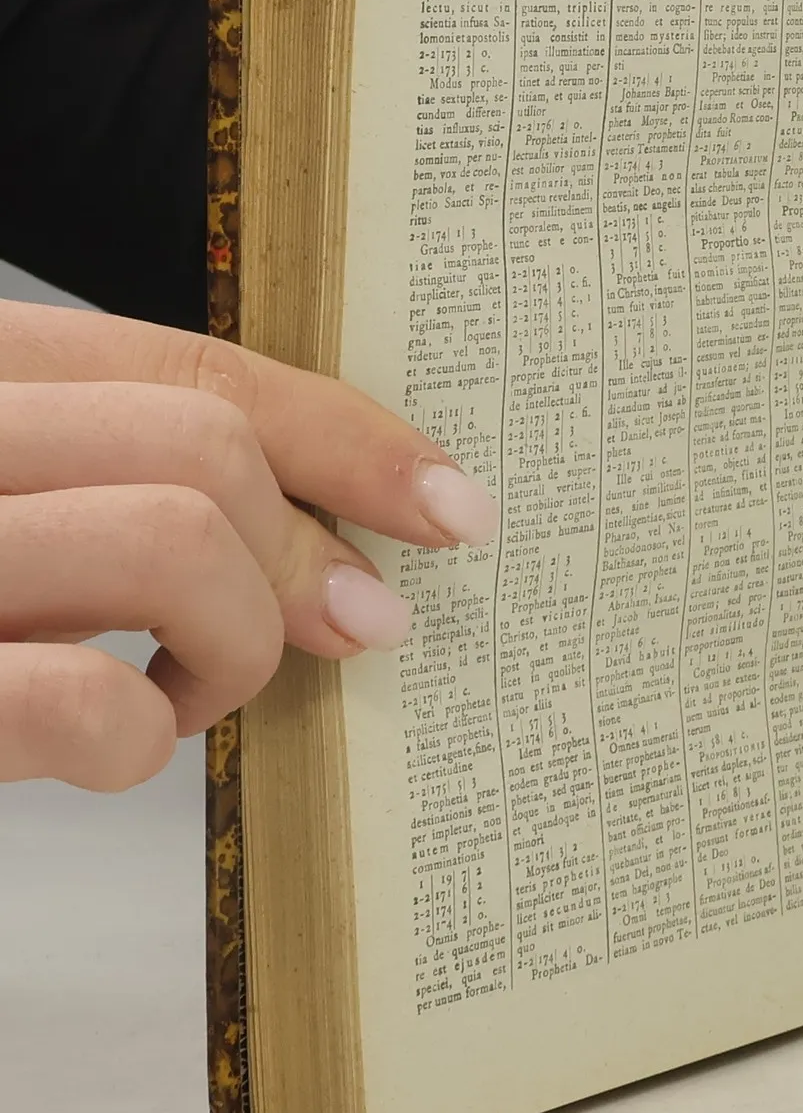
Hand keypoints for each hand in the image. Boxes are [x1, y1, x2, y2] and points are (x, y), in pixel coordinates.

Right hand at [0, 303, 496, 790]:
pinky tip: (110, 749)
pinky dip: (138, 739)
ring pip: (177, 536)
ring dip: (233, 642)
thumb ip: (122, 486)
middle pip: (203, 443)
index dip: (344, 432)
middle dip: (302, 551)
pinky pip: (84, 699)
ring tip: (185, 694)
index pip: (185, 364)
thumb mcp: (15, 505)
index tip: (449, 501)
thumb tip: (340, 551)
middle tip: (341, 628)